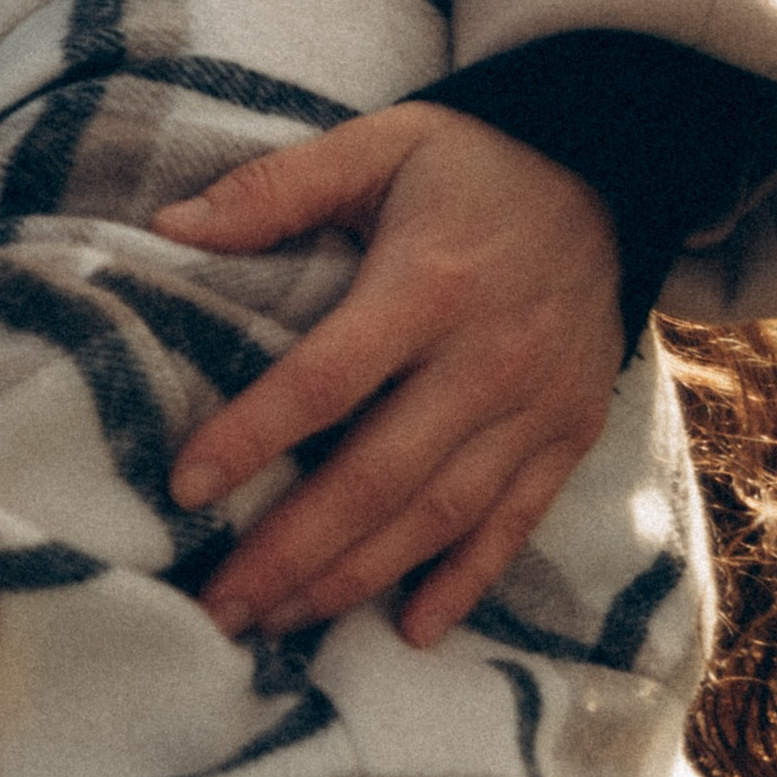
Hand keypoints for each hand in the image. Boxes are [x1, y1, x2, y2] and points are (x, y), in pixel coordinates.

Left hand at [158, 103, 622, 648]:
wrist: (610, 174)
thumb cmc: (469, 165)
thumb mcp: (377, 146)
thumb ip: (276, 188)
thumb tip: (167, 225)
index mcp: (427, 287)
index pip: (325, 380)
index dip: (252, 437)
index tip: (184, 488)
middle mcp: (485, 362)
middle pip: (378, 477)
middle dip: (292, 551)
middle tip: (217, 607)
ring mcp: (535, 410)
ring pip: (439, 517)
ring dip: (357, 580)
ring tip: (278, 621)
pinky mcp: (569, 437)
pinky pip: (514, 525)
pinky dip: (464, 583)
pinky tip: (410, 629)